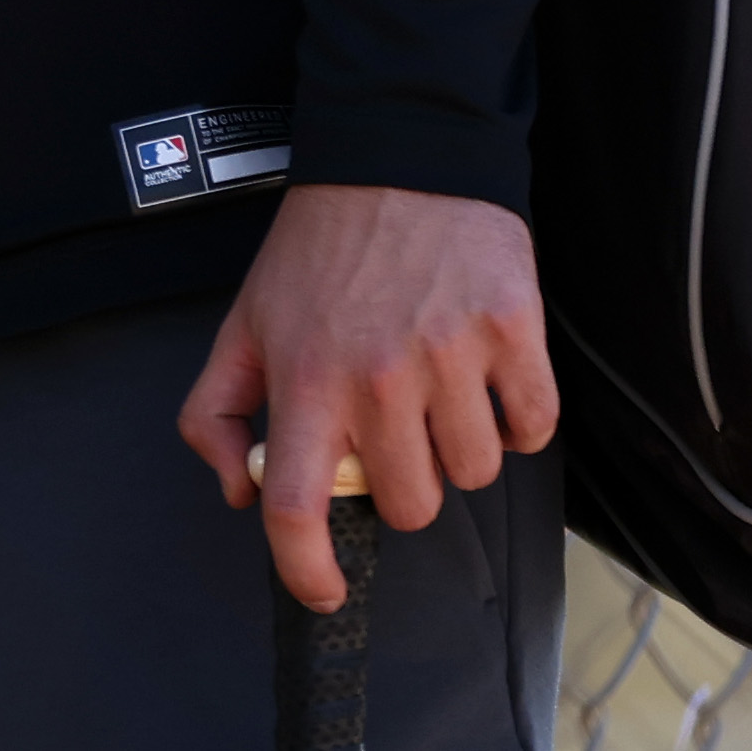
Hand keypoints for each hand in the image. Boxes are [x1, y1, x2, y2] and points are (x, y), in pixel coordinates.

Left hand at [179, 183, 555, 610]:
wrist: (398, 159)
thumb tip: (238, 490)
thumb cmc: (320, 248)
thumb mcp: (245, 322)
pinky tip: (486, 382)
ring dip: (457, 450)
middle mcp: (379, 377)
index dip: (307, 570)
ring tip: (435, 391)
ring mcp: (451, 358)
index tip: (324, 591)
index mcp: (306, 378)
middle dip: (399, 482)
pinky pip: (533, 430)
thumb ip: (219, 411)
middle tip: (390, 428)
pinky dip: (516, 422)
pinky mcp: (514, 334)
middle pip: (407, 505)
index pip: (299, 507)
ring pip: (472, 475)